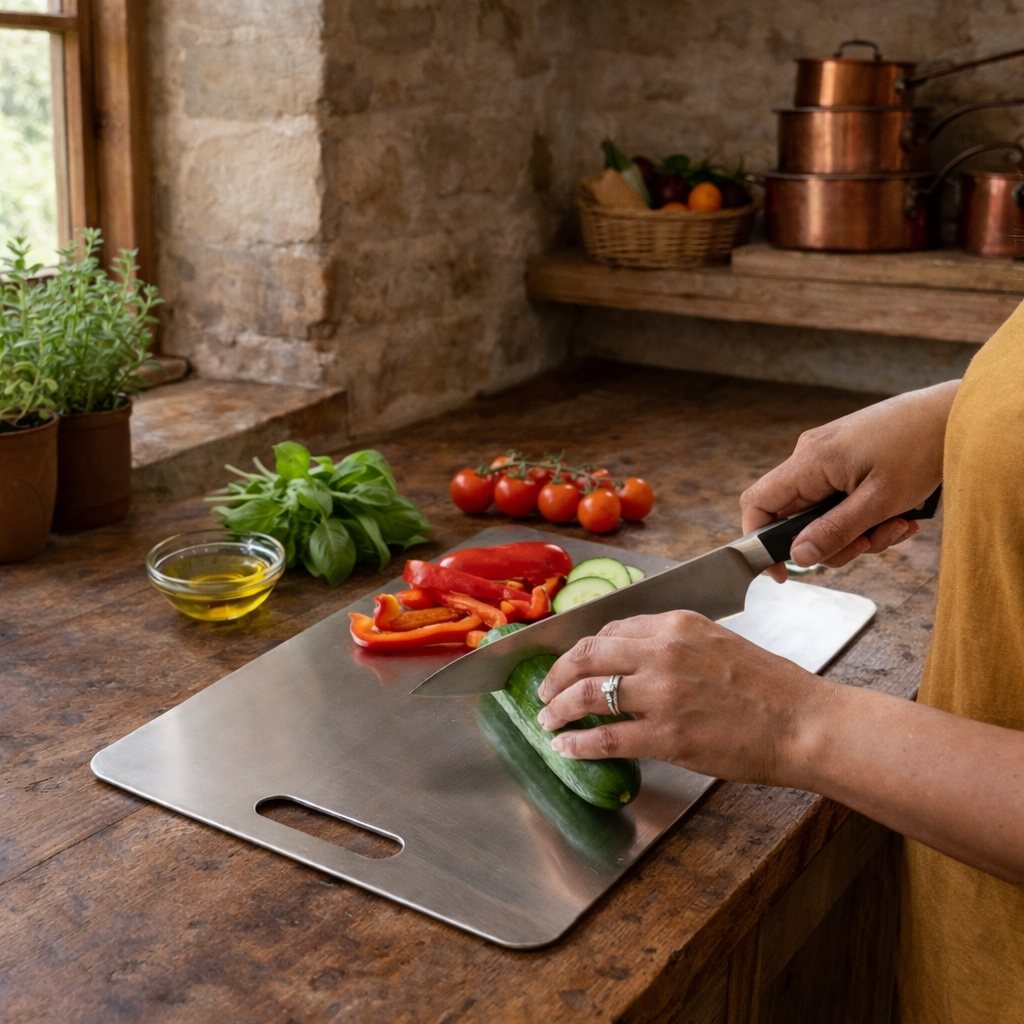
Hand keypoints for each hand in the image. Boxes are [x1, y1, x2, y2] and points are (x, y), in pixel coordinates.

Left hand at [536, 611, 822, 784]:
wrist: (803, 721)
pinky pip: (606, 738)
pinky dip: (578, 744)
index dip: (582, 650)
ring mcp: (662, 694)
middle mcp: (663, 651)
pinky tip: (566, 748)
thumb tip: (634, 658)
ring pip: (587, 694)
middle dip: (556, 674)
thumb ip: (674, 644)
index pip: (610, 629)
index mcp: (676, 624)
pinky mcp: (667, 736)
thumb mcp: (718, 642)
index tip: (571, 663)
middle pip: (587, 655)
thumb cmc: (770, 686)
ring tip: (547, 720)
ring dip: (558, 708)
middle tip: (544, 690)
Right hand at [742, 381, 957, 580]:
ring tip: (896, 524)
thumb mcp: (879, 501)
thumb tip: (798, 557)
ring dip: (858, 532)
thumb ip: (835, 531)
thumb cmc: (920, 447)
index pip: (758, 503)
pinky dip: (867, 517)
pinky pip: (842, 502)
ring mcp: (829, 458)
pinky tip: (899, 515)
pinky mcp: (848, 462)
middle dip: (833, 541)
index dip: (760, 541)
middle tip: (869, 543)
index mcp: (810, 460)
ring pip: (824, 515)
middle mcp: (812, 457)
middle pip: (797, 518)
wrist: (954, 415)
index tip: (781, 571)